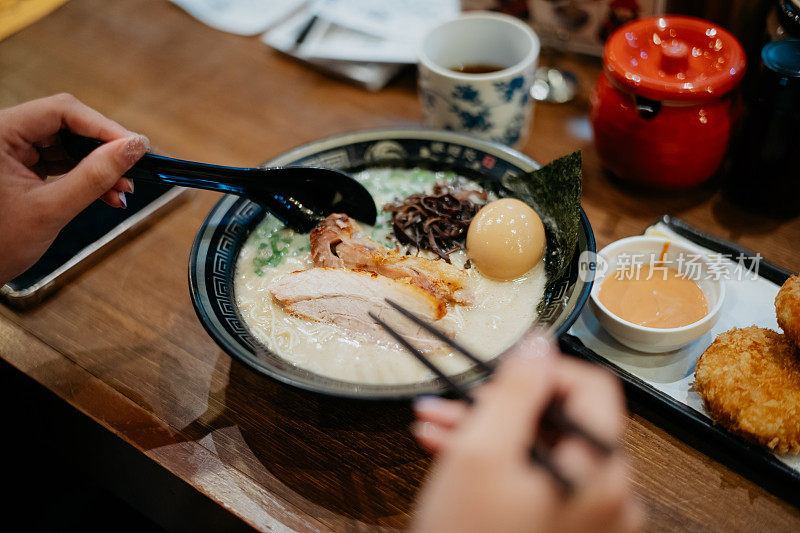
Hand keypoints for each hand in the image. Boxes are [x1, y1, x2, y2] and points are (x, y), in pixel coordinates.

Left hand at [0, 94, 148, 284]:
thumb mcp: (51, 209)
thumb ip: (94, 176)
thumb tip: (133, 148)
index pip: (61, 112)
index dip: (103, 127)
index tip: (135, 146)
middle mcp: (5, 135)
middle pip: (67, 125)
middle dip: (104, 150)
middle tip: (134, 170)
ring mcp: (13, 151)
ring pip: (69, 145)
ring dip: (99, 166)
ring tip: (123, 188)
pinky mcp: (22, 167)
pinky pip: (62, 163)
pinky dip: (87, 177)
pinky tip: (108, 193)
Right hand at [410, 334, 642, 532]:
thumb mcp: (481, 454)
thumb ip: (515, 391)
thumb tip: (539, 342)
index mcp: (601, 473)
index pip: (590, 387)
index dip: (542, 369)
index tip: (498, 373)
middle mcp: (609, 496)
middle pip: (559, 421)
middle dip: (497, 404)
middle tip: (452, 400)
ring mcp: (589, 518)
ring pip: (540, 450)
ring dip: (488, 431)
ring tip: (435, 424)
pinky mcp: (565, 530)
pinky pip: (536, 480)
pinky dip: (497, 464)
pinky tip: (449, 451)